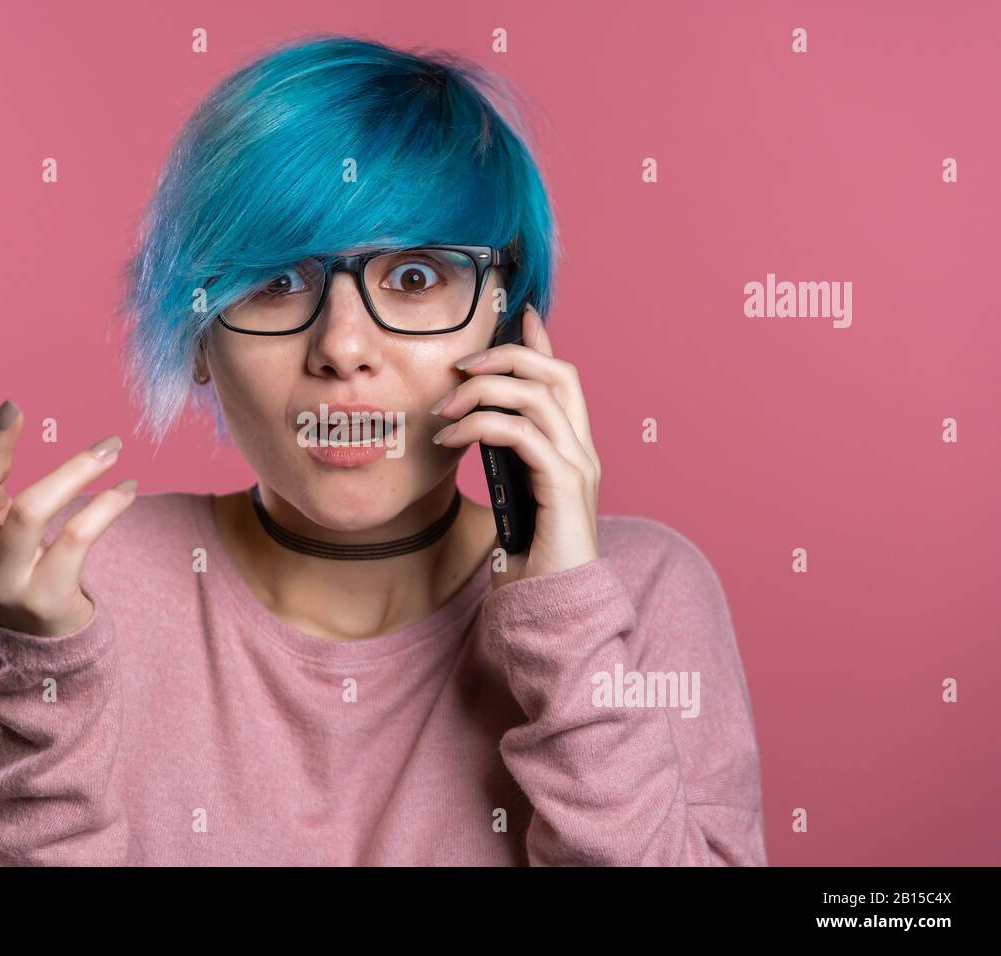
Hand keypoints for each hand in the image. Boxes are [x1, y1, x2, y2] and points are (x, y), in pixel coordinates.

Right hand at [0, 400, 137, 635]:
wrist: (45, 643)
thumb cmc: (18, 569)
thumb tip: (3, 426)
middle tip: (11, 407)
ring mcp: (5, 584)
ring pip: (30, 512)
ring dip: (74, 470)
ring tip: (110, 447)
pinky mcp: (46, 598)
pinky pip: (76, 537)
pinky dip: (106, 506)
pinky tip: (127, 487)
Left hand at [429, 306, 600, 585]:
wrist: (552, 608)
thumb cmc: (530, 559)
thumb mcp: (513, 495)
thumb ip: (508, 460)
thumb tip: (477, 427)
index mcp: (572, 449)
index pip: (563, 379)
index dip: (540, 343)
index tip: (516, 315)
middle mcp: (582, 450)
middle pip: (556, 373)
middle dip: (505, 357)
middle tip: (459, 368)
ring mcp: (577, 466)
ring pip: (536, 396)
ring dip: (483, 391)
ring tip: (444, 409)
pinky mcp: (563, 485)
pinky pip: (521, 433)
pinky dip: (481, 424)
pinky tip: (451, 437)